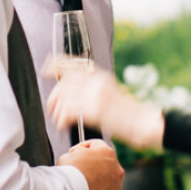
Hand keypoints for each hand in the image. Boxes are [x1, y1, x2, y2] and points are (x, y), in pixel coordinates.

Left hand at [49, 59, 165, 153]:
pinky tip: (63, 126)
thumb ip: (93, 90)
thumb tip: (73, 93)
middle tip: (51, 107)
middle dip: (54, 95)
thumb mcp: (110, 94)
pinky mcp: (95, 110)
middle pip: (65, 82)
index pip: (75, 65)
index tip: (45, 68)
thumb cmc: (128, 113)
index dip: (57, 64)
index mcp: (101, 76)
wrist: (144, 122)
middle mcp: (97, 82)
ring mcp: (96, 95)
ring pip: (65, 97)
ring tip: (58, 121)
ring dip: (57, 111)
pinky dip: (62, 119)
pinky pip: (69, 111)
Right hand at [58, 139, 128, 189]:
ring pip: (112, 186)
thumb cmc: (68, 173)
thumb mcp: (69, 155)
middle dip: (93, 169)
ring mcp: (116, 189)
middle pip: (106, 167)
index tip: (74, 155)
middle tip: (78, 174)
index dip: (83, 149)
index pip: (97, 146)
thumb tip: (79, 162)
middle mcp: (116, 170)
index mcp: (107, 153)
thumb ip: (78, 156)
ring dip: (101, 188)